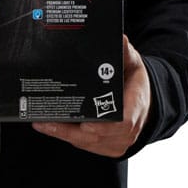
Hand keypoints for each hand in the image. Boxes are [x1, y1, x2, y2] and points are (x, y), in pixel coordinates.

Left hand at [33, 35, 150, 157]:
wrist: (144, 101)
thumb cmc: (135, 81)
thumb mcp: (132, 62)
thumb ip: (124, 52)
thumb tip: (120, 39)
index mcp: (136, 107)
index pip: (123, 122)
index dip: (103, 125)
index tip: (86, 123)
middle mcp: (129, 130)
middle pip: (98, 135)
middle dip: (71, 130)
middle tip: (46, 121)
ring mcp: (118, 142)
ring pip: (89, 143)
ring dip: (65, 135)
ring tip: (43, 123)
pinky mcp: (108, 147)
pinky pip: (87, 146)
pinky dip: (70, 138)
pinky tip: (51, 128)